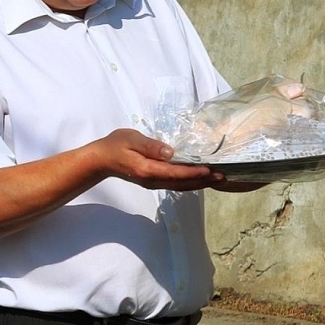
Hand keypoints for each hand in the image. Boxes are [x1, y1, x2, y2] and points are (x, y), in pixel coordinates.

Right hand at [90, 128, 221, 190]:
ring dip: (200, 183)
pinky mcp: (154, 182)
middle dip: (203, 180)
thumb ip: (150, 146)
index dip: (193, 172)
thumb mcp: (130, 139)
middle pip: (182, 183)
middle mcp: (152, 180)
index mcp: (147, 170)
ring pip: (181, 186)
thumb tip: (170, 152)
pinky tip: (202, 178)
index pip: (174, 173)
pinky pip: (176, 184)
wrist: (101, 160)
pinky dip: (191, 182)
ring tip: (218, 178)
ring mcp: (153, 183)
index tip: (210, 169)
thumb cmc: (114, 146)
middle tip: (224, 175)